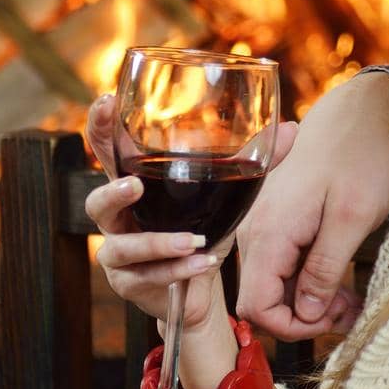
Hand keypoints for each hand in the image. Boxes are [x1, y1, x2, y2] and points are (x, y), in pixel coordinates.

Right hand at [86, 94, 292, 388]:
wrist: (204, 286)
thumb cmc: (208, 228)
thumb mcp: (232, 193)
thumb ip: (257, 161)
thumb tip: (292, 129)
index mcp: (137, 184)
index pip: (109, 151)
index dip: (100, 127)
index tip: (106, 102)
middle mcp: (120, 218)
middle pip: (96, 202)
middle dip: (112, 192)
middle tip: (135, 185)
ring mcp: (120, 253)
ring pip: (121, 247)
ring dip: (157, 242)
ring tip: (192, 240)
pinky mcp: (130, 284)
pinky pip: (148, 276)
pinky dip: (177, 269)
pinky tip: (202, 263)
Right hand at [235, 72, 388, 338]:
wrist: (353, 114)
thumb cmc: (358, 157)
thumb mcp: (353, 217)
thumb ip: (325, 267)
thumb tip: (308, 313)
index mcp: (270, 233)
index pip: (257, 306)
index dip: (293, 326)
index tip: (330, 319)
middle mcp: (256, 231)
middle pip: (263, 298)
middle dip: (306, 315)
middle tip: (350, 309)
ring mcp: (264, 225)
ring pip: (274, 283)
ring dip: (309, 298)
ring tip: (350, 296)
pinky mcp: (276, 220)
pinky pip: (282, 262)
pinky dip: (307, 276)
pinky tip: (338, 273)